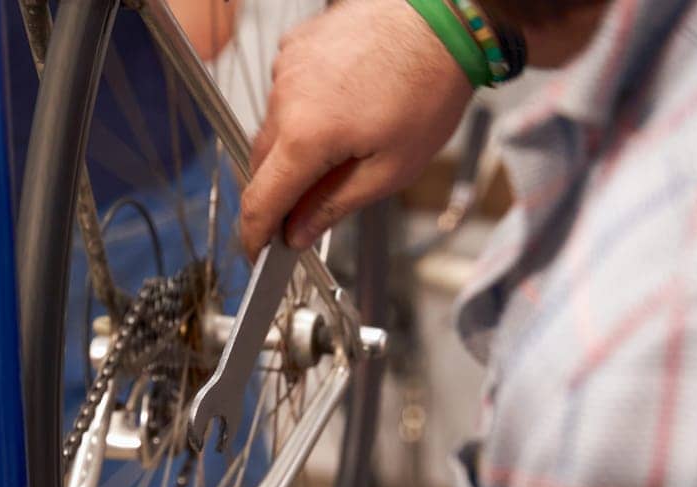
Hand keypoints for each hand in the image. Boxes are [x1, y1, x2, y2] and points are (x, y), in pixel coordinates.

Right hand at [240, 0, 473, 256]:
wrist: (442, 20)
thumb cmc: (428, 88)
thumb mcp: (391, 168)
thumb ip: (335, 205)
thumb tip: (298, 233)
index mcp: (306, 137)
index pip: (260, 200)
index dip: (254, 234)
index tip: (257, 253)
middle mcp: (285, 99)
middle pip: (262, 165)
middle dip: (281, 190)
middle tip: (312, 204)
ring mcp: (286, 68)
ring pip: (275, 127)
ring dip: (296, 145)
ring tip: (347, 138)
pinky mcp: (294, 47)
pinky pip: (286, 92)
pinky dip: (303, 109)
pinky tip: (342, 105)